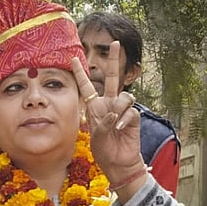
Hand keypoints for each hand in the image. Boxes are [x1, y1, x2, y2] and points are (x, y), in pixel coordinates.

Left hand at [72, 42, 145, 182]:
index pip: (86, 86)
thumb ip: (102, 123)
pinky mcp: (134, 117)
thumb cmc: (103, 150)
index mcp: (95, 106)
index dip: (80, 73)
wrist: (118, 162)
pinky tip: (120, 129)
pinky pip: (131, 111)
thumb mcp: (96, 136)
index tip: (72, 58)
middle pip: (112, 78)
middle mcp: (109, 104)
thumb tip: (114, 113)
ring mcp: (122, 109)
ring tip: (115, 125)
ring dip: (119, 110)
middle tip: (115, 43)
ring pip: (124, 96)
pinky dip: (125, 120)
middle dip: (114, 60)